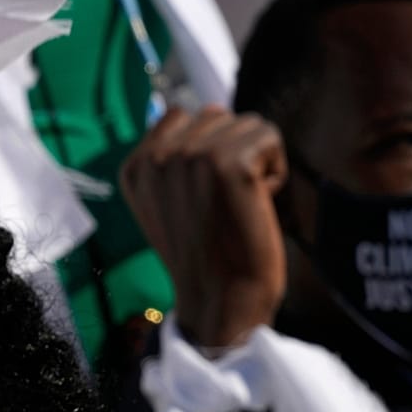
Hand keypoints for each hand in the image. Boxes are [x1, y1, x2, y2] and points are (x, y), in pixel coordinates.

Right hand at [120, 107, 288, 347]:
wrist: (220, 298)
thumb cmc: (206, 254)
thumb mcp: (168, 203)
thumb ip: (173, 160)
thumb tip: (212, 112)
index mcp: (136, 165)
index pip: (182, 116)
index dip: (208, 151)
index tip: (204, 197)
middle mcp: (157, 155)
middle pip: (217, 116)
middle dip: (232, 152)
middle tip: (225, 203)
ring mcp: (190, 155)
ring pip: (246, 124)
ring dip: (255, 161)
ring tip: (240, 203)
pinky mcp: (228, 162)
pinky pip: (269, 138)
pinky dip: (275, 172)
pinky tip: (257, 204)